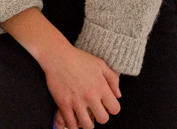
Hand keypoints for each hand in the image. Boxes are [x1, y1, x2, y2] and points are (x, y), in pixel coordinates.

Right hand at [0, 8, 120, 127]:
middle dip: (100, 117)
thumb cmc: (79, 58)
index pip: (115, 109)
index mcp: (101, 86)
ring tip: (84, 118)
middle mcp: (90, 96)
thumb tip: (118, 95)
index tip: (105, 106)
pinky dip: (72, 125)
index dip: (111, 109)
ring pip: (87, 125)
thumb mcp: (100, 64)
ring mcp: (76, 101)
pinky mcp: (63, 104)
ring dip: (86, 123)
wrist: (57, 56)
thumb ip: (112, 78)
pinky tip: (73, 120)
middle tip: (94, 112)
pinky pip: (70, 123)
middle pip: (103, 119)